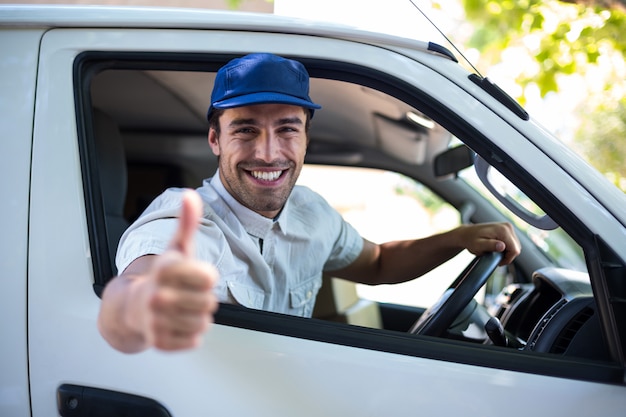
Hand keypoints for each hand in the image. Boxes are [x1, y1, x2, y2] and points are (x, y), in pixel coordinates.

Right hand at [125, 190, 218, 350]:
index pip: (209, 277)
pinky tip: (177, 324)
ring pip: (203, 322)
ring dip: (198, 316)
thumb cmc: (161, 276)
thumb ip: (187, 223)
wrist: (132, 308)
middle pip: (209, 301)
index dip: (207, 277)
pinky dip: (191, 334)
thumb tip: (191, 195)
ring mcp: (156, 321)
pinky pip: (194, 340)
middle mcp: (156, 295)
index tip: (194, 274)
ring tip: (183, 309)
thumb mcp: (176, 248)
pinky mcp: (159, 343)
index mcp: (164, 269)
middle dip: (204, 298)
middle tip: (188, 294)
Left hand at [459, 222, 520, 265]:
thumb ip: (491, 246)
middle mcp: (507, 227)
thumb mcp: (478, 245)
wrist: (466, 234)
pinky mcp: (507, 229)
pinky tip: (497, 248)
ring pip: (515, 246)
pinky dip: (506, 248)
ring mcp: (508, 227)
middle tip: (494, 257)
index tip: (498, 261)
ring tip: (494, 252)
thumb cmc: (470, 240)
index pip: (515, 250)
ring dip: (507, 252)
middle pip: (517, 248)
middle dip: (507, 256)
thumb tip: (502, 246)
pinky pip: (512, 243)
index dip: (507, 259)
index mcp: (503, 230)